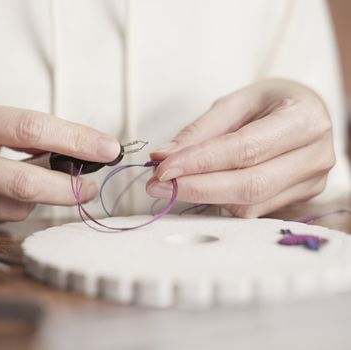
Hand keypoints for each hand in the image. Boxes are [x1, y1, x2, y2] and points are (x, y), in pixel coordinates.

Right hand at [0, 101, 119, 232]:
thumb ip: (17, 135)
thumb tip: (75, 153)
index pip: (31, 129)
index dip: (77, 140)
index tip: (108, 148)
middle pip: (28, 182)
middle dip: (70, 186)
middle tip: (91, 185)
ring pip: (18, 206)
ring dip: (38, 197)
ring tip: (29, 180)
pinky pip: (0, 221)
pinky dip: (11, 209)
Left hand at [147, 79, 334, 216]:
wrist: (306, 112)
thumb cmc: (271, 102)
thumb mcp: (235, 102)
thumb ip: (200, 131)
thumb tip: (163, 156)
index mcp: (304, 120)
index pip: (245, 149)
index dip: (200, 162)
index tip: (163, 167)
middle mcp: (315, 156)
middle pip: (249, 184)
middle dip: (197, 187)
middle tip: (157, 184)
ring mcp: (311, 183)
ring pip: (249, 204)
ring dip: (204, 197)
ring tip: (171, 184)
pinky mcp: (299, 199)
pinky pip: (252, 210)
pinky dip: (220, 201)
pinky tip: (200, 188)